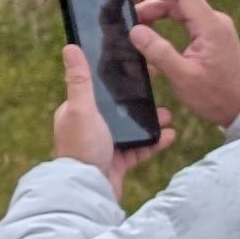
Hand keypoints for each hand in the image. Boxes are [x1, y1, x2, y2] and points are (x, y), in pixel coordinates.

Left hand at [53, 45, 169, 186]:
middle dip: (140, 100)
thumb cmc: (82, 147)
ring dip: (150, 121)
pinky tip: (169, 135)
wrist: (88, 190)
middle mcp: (89, 127)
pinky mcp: (117, 163)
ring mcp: (104, 146)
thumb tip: (69, 47)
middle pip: (118, 108)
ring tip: (169, 114)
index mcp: (77, 111)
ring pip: (132, 128)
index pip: (98, 88)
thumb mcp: (80, 108)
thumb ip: (79, 80)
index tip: (139, 67)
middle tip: (160, 89)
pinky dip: (154, 142)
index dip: (117, 78)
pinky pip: (139, 149)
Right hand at [127, 0, 239, 130]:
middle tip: (127, 17)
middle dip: (151, 3)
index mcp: (211, 26)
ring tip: (137, 26)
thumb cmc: (215, 96)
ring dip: (158, 13)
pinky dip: (167, 22)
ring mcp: (215, 27)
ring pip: (182, 9)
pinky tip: (153, 33)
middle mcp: (215, 21)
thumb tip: (135, 30)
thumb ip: (158, 52)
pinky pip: (187, 20)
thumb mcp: (183, 77)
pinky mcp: (213, 36)